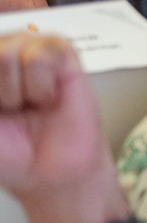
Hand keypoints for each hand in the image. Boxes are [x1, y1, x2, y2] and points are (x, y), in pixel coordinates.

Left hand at [0, 33, 126, 222]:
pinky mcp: (63, 54)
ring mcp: (31, 49)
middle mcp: (2, 52)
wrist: (52, 173)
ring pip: (10, 51)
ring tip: (29, 103)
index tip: (0, 109)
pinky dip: (41, 86)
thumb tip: (0, 73)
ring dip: (17, 90)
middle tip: (11, 109)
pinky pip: (40, 57)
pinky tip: (47, 97)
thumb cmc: (11, 153)